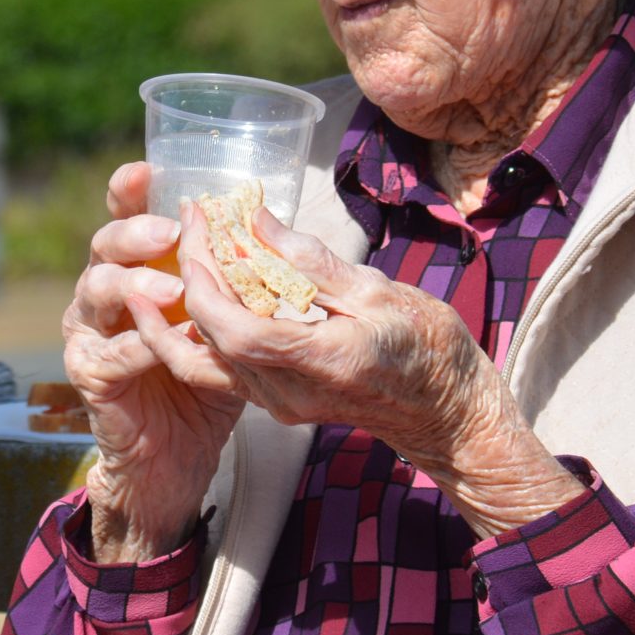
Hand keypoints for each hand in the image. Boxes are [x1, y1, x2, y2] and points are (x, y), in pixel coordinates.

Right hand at [64, 162, 245, 563]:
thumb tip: (270, 223)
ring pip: (97, 291)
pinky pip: (107, 352)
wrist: (176, 452)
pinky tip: (161, 342)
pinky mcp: (90, 373)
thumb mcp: (236, 320)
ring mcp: (90, 330)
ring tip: (174, 288)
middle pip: (104, 245)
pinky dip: (135, 345)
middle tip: (171, 232)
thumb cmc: (209, 377)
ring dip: (133, 284)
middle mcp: (106, 289)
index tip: (146, 171)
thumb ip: (245, 276)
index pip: (125, 215)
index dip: (127, 191)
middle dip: (134, 233)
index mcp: (138, 265)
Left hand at [168, 203, 581, 537]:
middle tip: (192, 223)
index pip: (233, 327)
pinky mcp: (276, 403)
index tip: (199, 223)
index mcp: (321, 362)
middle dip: (190, 275)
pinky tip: (204, 287)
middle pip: (210, 338)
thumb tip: (256, 220)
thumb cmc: (428, 349)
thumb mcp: (379, 292)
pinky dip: (203, 327)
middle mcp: (289, 394)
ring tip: (186, 249)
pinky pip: (221, 368)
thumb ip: (310, 261)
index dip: (203, 275)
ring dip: (186, 303)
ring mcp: (279, 405)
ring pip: (204, 360)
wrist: (447, 414)